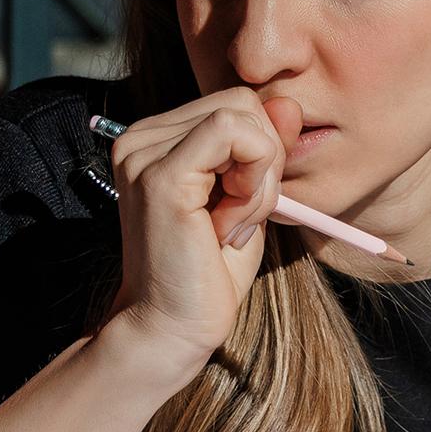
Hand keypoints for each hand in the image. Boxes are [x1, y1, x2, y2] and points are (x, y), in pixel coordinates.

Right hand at [101, 87, 298, 394]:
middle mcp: (141, 138)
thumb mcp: (249, 199)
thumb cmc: (210, 273)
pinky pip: (236, 136)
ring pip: (243, 116)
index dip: (263, 150)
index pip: (235, 104)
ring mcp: (145, 153)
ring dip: (261, 177)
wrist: (174, 329)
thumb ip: (264, 150)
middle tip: (242, 218)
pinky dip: (255, 183)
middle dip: (266, 159)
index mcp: (156, 139)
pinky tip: (231, 225)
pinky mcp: (161, 175)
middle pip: (242, 101)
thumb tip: (289, 102)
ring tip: (232, 226)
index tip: (245, 207)